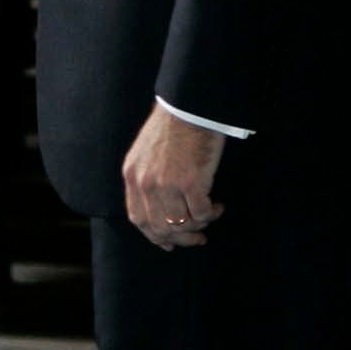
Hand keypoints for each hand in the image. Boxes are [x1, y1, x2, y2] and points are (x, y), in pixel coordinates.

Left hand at [121, 105, 226, 250]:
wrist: (190, 107)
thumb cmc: (173, 125)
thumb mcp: (146, 152)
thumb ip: (146, 177)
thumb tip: (160, 206)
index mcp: (132, 175)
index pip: (138, 219)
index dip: (154, 235)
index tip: (169, 242)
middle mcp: (145, 184)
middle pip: (160, 228)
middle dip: (181, 238)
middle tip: (198, 239)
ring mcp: (167, 185)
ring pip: (182, 223)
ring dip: (199, 225)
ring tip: (211, 215)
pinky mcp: (191, 183)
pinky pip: (201, 213)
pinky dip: (211, 214)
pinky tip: (218, 206)